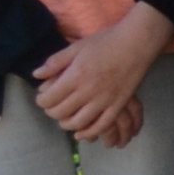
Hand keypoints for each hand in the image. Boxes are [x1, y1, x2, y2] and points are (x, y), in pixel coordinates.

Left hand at [29, 6, 170, 140]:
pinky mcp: (118, 104)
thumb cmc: (106, 41)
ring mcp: (105, 100)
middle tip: (53, 107)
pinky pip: (102, 125)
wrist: (137, 42)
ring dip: (67, 124)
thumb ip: (55, 62)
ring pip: (79, 122)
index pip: (49, 99)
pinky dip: (90, 132)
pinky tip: (82, 133)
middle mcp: (88, 91)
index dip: (41, 100)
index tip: (43, 97)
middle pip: (61, 112)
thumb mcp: (77, 47)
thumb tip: (36, 75)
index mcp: (75, 76)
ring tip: (65, 119)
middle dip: (52, 112)